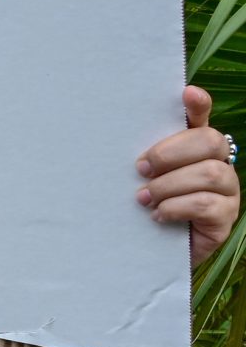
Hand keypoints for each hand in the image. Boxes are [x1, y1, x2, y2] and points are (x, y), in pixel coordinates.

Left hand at [137, 86, 239, 266]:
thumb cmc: (139, 209)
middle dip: (170, 154)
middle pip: (210, 142)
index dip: (198, 105)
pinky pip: (207, 205)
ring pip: (210, 174)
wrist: (146, 253)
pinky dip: (177, 208)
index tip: (186, 94)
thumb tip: (120, 130)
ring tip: (144, 198)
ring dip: (169, 185)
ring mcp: (227, 192)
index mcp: (194, 149)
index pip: (201, 118)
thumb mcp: (136, 180)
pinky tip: (158, 216)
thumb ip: (138, 156)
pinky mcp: (224, 219)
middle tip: (140, 169)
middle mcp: (217, 164)